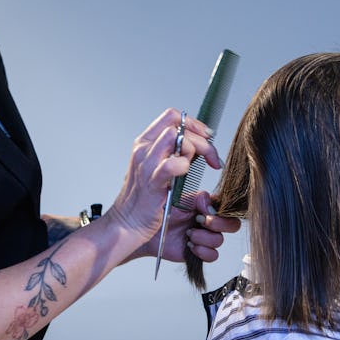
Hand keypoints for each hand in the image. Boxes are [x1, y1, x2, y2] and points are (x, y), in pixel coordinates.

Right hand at [108, 108, 219, 245]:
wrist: (127, 223)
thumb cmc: (144, 199)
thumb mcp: (156, 168)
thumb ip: (173, 153)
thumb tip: (198, 144)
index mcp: (144, 143)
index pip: (171, 116)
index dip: (194, 124)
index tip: (207, 137)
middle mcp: (143, 149)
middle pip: (178, 126)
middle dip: (202, 140)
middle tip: (212, 158)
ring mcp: (146, 165)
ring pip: (176, 138)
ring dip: (194, 150)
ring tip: (197, 167)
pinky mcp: (152, 182)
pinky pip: (172, 164)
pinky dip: (184, 166)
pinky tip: (185, 174)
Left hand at [157, 191, 240, 262]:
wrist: (147, 230)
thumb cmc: (160, 212)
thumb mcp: (177, 197)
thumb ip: (197, 197)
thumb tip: (210, 204)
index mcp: (207, 206)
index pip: (227, 207)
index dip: (221, 211)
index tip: (204, 211)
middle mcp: (209, 222)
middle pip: (232, 225)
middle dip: (218, 225)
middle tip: (200, 222)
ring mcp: (205, 237)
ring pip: (219, 240)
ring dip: (203, 238)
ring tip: (188, 234)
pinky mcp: (200, 251)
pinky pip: (213, 255)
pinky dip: (201, 251)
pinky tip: (189, 245)